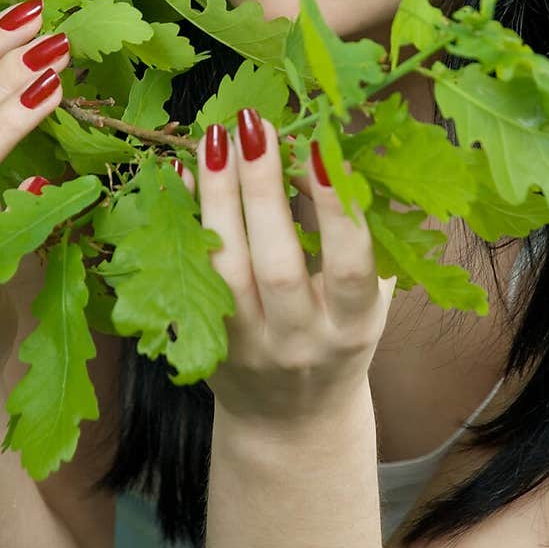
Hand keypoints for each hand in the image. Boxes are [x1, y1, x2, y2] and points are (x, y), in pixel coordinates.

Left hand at [194, 108, 395, 425]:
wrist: (291, 422)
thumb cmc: (337, 337)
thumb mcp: (369, 297)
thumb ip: (367, 232)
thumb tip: (343, 144)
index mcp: (354, 326)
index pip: (350, 268)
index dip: (339, 210)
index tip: (324, 147)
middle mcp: (300, 342)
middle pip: (277, 266)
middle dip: (264, 191)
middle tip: (255, 125)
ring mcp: (247, 348)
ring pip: (225, 270)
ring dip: (217, 197)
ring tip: (214, 137)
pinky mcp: (205, 347)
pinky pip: (187, 278)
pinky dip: (182, 221)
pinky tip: (179, 174)